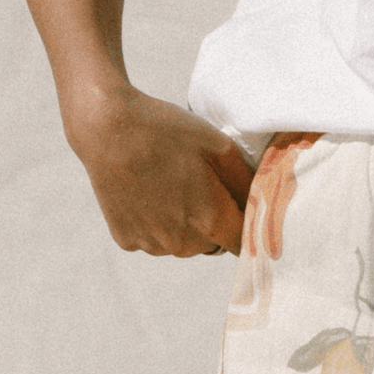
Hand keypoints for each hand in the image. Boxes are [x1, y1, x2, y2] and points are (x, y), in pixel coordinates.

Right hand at [66, 85, 254, 258]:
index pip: (245, 244)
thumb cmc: (168, 132)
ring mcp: (150, 244)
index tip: (242, 210)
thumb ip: (248, 183)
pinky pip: (154, 240)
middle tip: (202, 184)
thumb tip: (265, 207)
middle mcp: (181, 242)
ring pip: (184, 244)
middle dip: (215, 222)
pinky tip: (148, 192)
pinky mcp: (126, 240)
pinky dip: (156, 223)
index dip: (249, 227)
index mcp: (210, 220)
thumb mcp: (221, 147)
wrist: (108, 129)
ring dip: (186, 226)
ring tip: (172, 184)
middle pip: (213, 244)